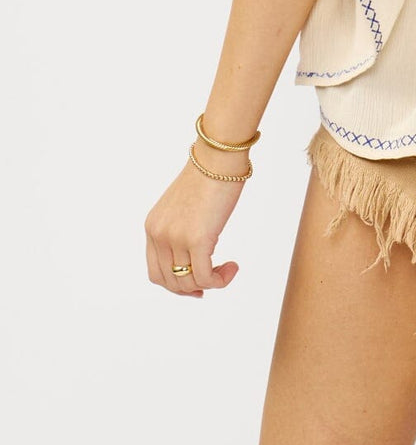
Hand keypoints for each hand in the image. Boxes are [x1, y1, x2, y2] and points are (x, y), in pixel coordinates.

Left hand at [144, 147, 245, 297]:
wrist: (218, 157)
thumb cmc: (209, 175)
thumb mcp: (184, 207)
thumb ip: (181, 230)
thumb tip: (194, 257)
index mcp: (153, 227)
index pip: (156, 272)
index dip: (176, 285)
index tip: (197, 285)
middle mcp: (159, 234)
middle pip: (171, 281)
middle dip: (193, 287)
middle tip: (216, 279)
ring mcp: (176, 238)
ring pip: (189, 282)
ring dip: (210, 282)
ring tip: (228, 269)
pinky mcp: (197, 239)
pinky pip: (205, 276)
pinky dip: (220, 280)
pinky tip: (232, 267)